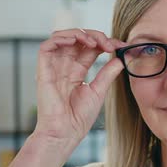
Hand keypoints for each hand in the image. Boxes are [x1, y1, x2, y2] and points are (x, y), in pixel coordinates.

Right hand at [32, 28, 126, 149]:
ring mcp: (53, 67)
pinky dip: (61, 38)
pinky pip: (47, 46)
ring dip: (80, 34)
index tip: (122, 45)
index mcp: (77, 70)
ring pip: (62, 37)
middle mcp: (65, 66)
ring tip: (95, 43)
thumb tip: (121, 58)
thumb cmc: (79, 117)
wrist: (66, 132)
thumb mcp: (99, 90)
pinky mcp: (43, 70)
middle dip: (96, 36)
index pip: (90, 48)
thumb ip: (108, 73)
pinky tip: (76, 41)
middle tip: (110, 44)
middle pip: (78, 39)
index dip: (105, 42)